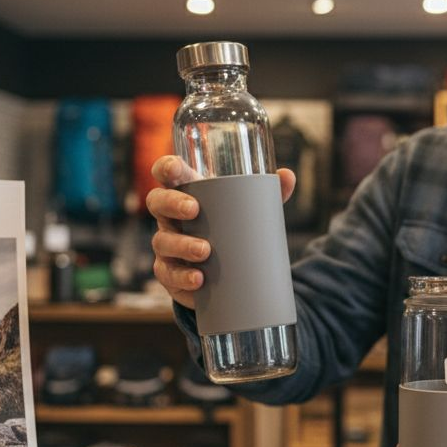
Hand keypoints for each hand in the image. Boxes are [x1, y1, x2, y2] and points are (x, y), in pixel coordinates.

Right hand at [145, 156, 296, 308]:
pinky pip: (168, 274)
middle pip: (157, 203)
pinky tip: (198, 279)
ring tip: (205, 251)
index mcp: (184, 194)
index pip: (167, 174)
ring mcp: (167, 245)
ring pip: (162, 241)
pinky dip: (183, 277)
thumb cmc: (230, 229)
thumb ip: (267, 194)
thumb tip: (288, 175)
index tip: (175, 170)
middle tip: (194, 210)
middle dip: (172, 204)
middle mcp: (169, 217)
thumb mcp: (248, 211)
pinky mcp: (170, 273)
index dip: (165, 168)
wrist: (223, 273)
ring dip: (181, 245)